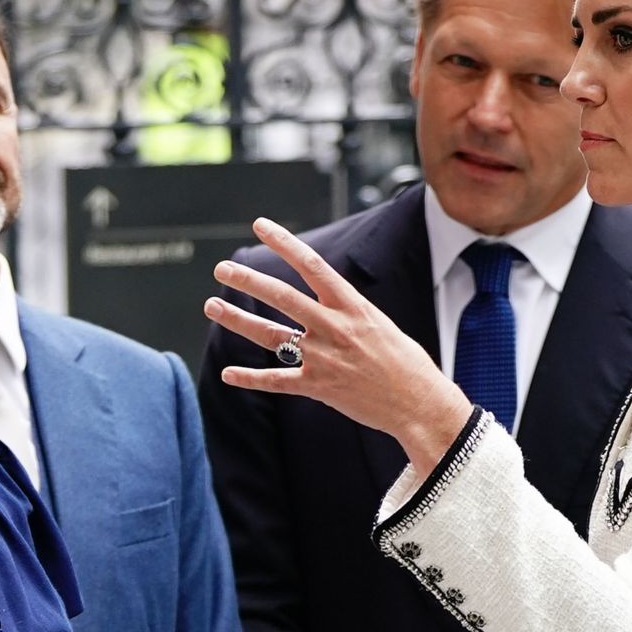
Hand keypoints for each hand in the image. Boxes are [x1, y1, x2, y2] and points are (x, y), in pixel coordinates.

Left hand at [206, 217, 475, 478]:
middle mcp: (335, 327)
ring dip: (237, 319)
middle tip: (222, 269)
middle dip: (248, 281)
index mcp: (353, 306)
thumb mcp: (380, 323)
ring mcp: (324, 358)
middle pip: (282, 297)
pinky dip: (250, 378)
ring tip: (212, 305)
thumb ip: (347, 310)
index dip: (284, 243)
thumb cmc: (405, 363)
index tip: (261, 226)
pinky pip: (276, 381)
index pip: (312, 265)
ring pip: (271, 334)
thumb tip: (325, 297)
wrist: (419, 405)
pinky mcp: (318, 387)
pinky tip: (228, 374)